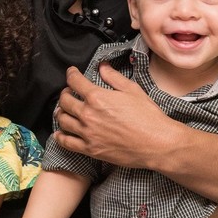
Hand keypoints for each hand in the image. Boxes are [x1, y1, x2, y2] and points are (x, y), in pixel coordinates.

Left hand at [53, 64, 174, 169]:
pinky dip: (60, 136)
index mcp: (98, 97)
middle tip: (68, 93)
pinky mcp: (90, 150)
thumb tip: (103, 67)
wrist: (157, 143)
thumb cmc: (148, 117)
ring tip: (63, 110)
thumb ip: (114, 77)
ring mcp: (87, 133)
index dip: (71, 74)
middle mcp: (88, 115)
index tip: (71, 73)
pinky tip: (60, 133)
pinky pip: (66, 142)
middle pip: (64, 101)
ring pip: (62, 120)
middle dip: (64, 94)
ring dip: (60, 113)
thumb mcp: (132, 90)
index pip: (75, 81)